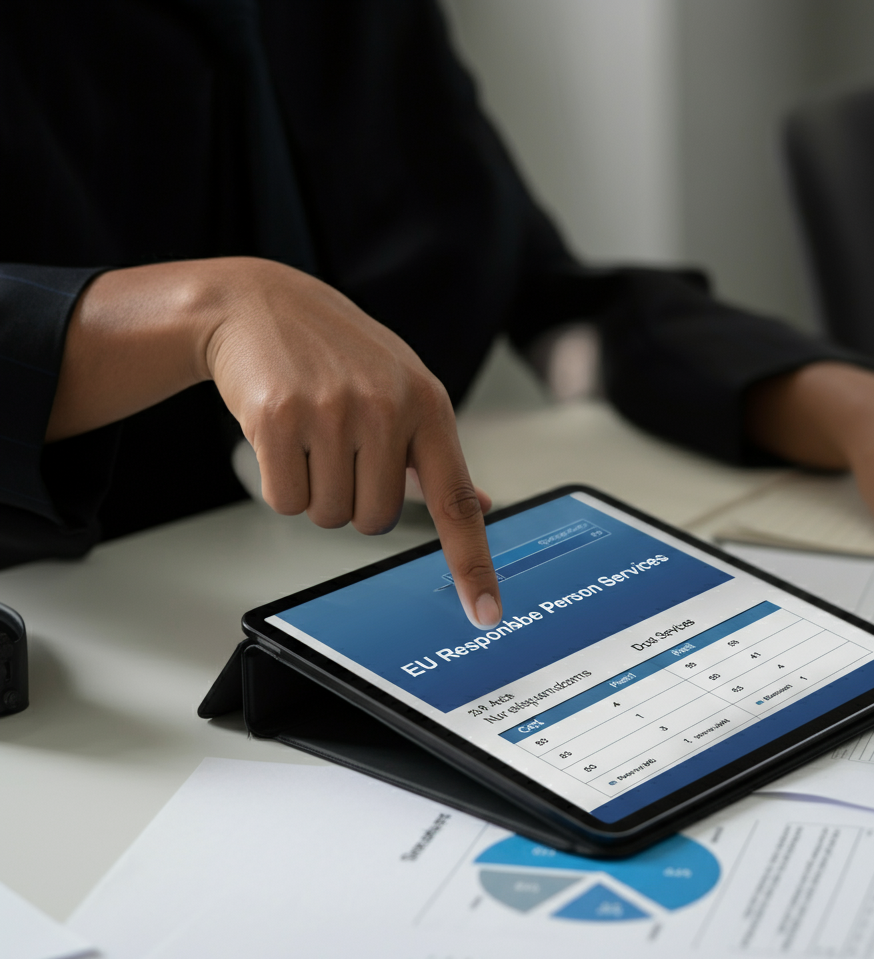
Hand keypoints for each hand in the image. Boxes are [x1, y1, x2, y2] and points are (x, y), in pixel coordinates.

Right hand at [49, 257, 501, 626]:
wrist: (260, 304)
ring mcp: (333, 412)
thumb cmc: (339, 352)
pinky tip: (282, 434)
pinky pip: (284, 500)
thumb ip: (439, 455)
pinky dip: (280, 482)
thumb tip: (482, 503)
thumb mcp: (405, 388)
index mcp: (428, 407)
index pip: (456, 503)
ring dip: (316, 491)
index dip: (471, 563)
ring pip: (329, 516)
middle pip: (375, 523)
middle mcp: (387, 409)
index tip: (485, 612)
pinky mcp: (279, 417)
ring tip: (311, 434)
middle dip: (353, 500)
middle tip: (339, 450)